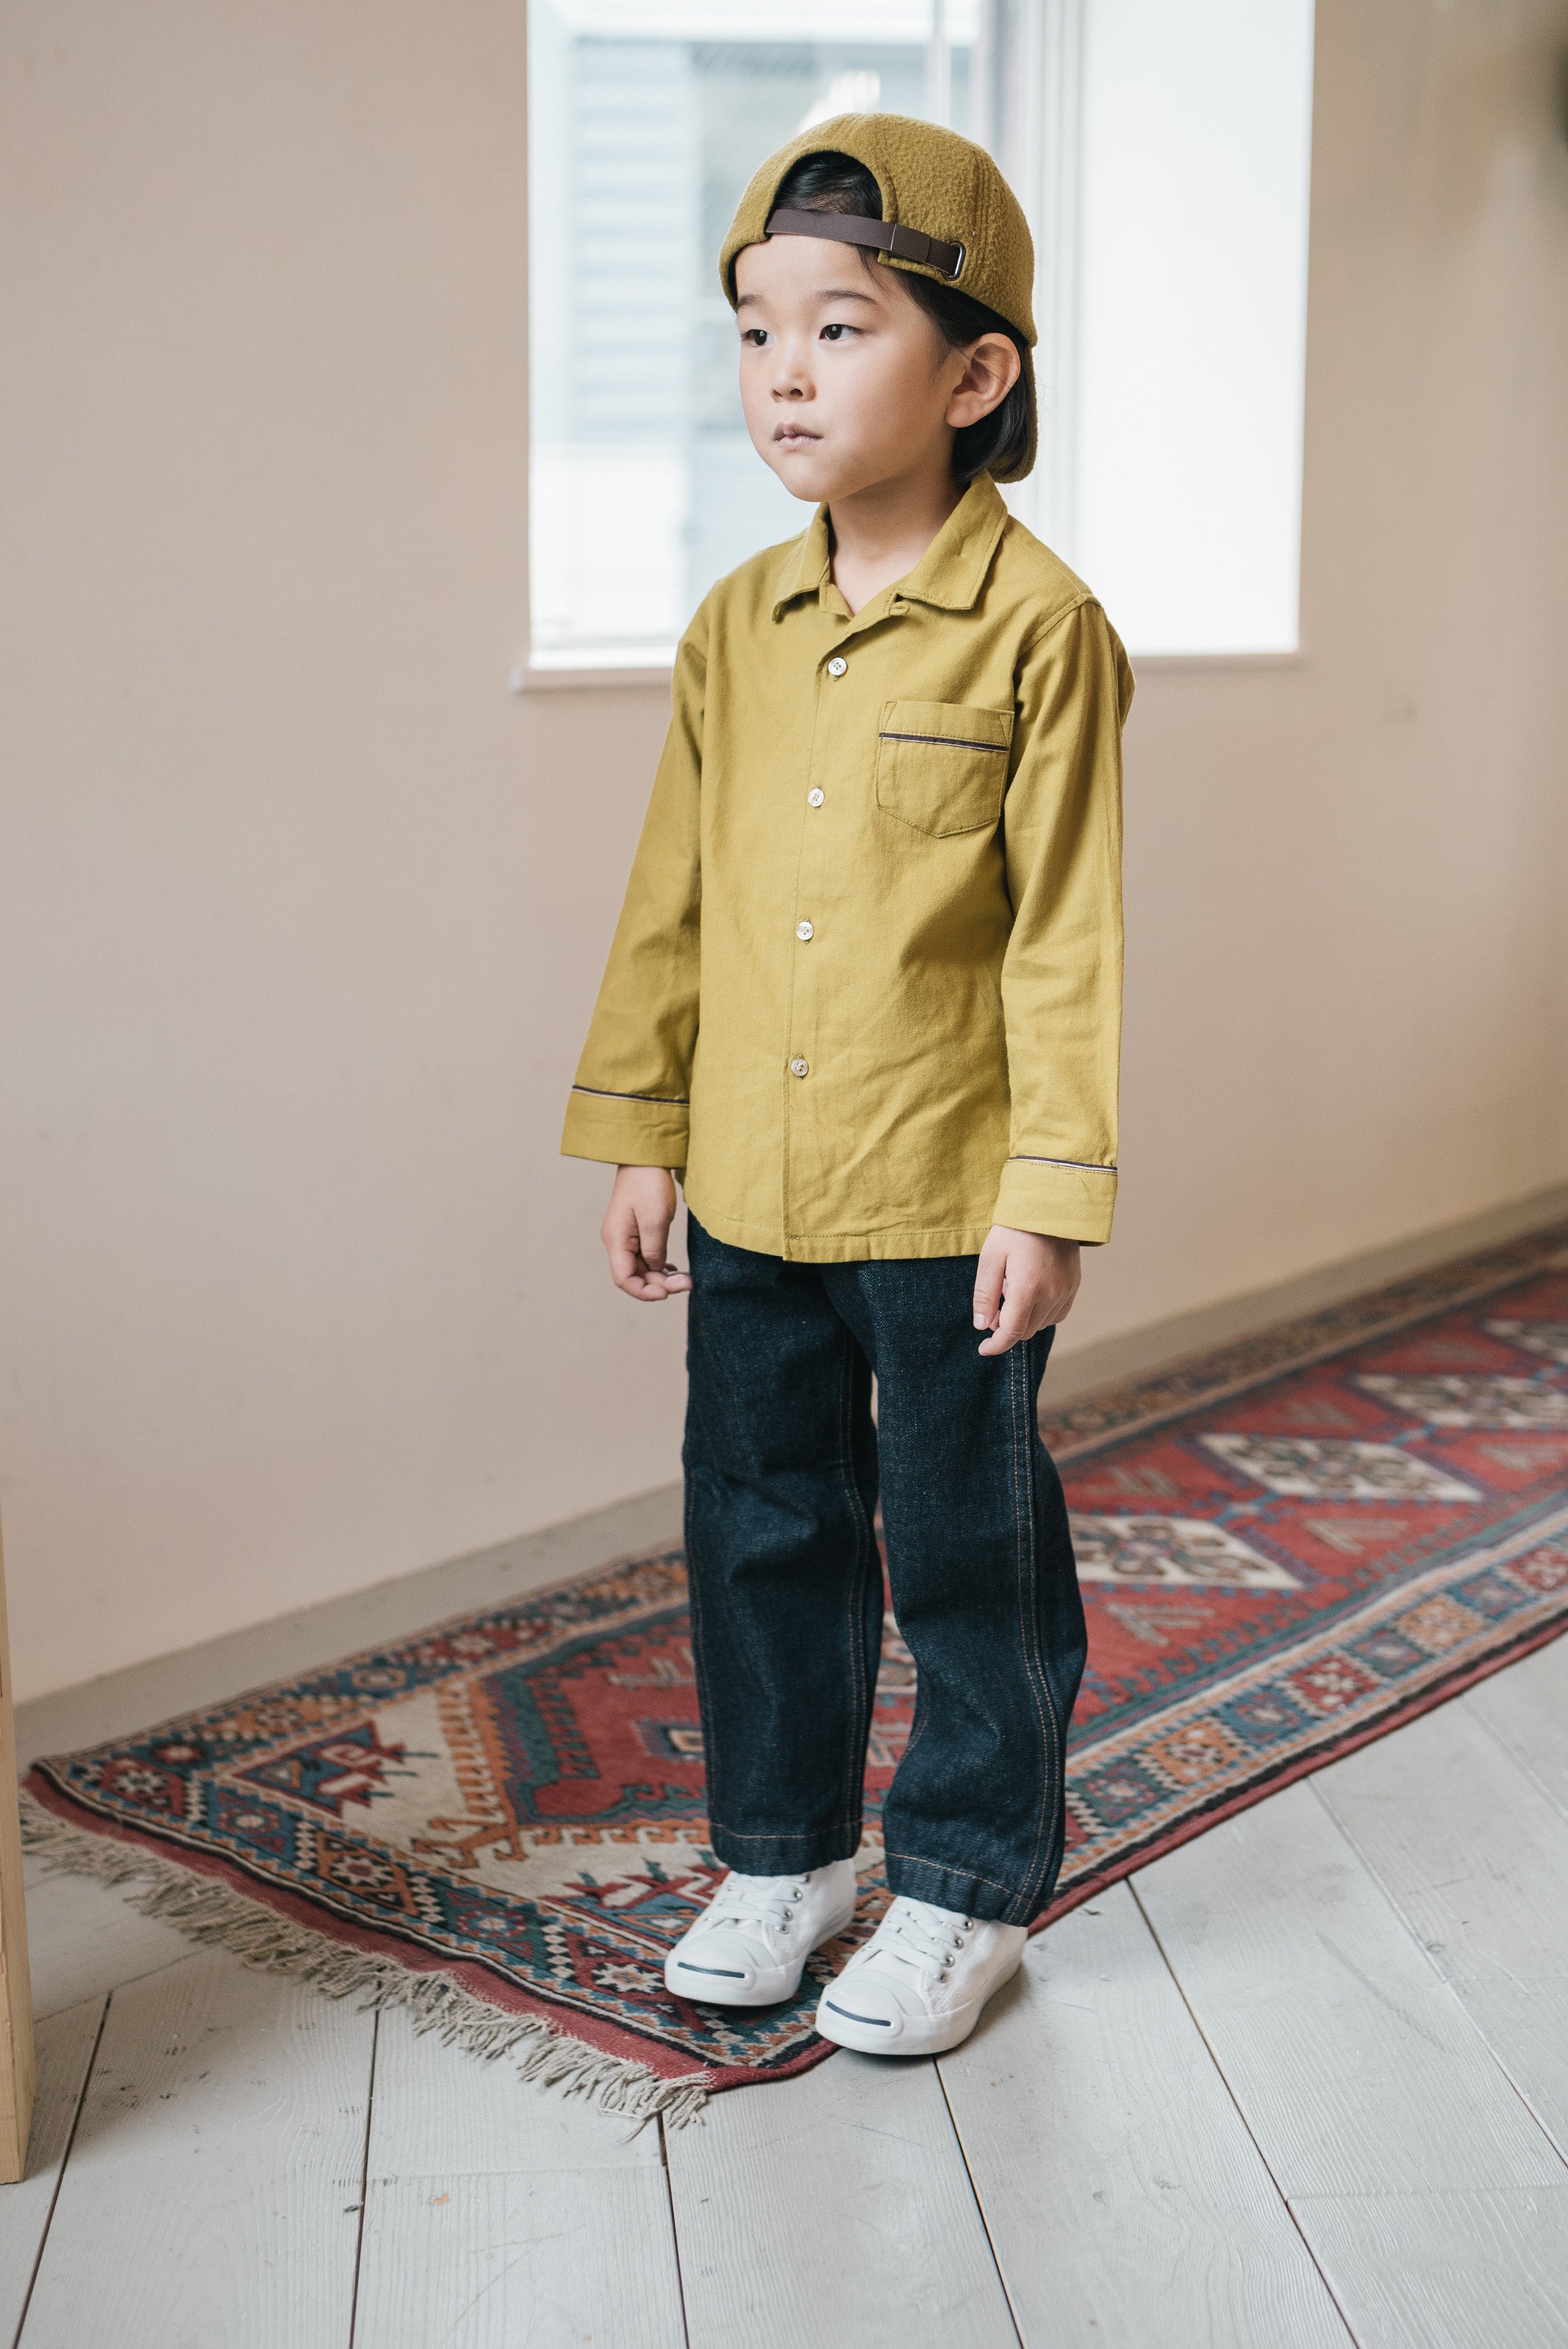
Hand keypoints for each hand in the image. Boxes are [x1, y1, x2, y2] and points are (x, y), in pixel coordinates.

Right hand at [602, 1166, 692, 1300]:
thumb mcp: (655, 1218)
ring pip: (642, 1268)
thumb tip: (657, 1270)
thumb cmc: (648, 1182)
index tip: (668, 1293)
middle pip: (634, 1276)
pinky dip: (659, 1266)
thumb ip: (655, 1250)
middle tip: (687, 1283)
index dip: (645, 1292)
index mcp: (616, 1240)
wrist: (646, 1156)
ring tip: (685, 1278)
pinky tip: (674, 1269)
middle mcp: (618, 1241)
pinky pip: (646, 1256)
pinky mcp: (637, 1231)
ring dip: (661, 1277)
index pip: (624, 1279)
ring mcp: (627, 1236)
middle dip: (659, 1285)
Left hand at [972, 1227, 1079, 1355]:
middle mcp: (1051, 1294)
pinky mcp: (1074, 1285)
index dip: (996, 1345)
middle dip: (1007, 1327)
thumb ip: (985, 1295)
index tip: (984, 1348)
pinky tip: (1031, 1295)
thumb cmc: (1014, 1230)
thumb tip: (982, 1325)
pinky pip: (1058, 1314)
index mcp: (1027, 1288)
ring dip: (1024, 1319)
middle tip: (995, 1307)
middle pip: (1026, 1331)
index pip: (1012, 1332)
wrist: (1050, 1207)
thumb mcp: (990, 1258)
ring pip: (1042, 1324)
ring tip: (1013, 1290)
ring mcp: (1066, 1291)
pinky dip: (1042, 1314)